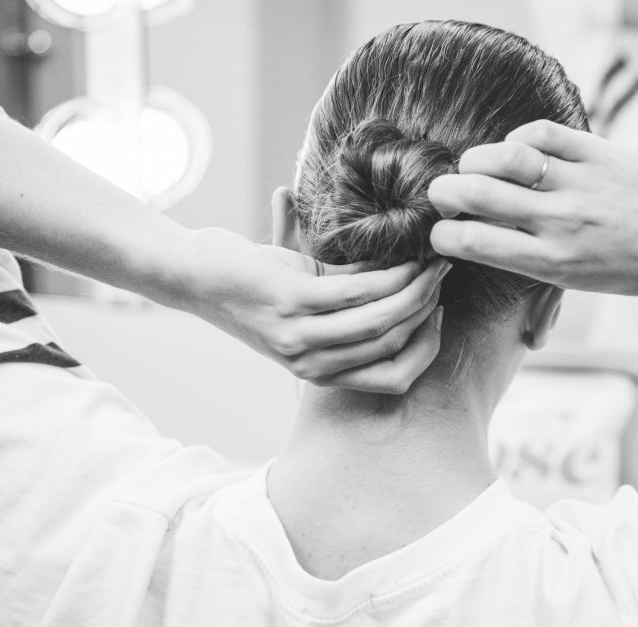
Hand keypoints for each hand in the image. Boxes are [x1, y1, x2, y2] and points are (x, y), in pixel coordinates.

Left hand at [165, 228, 447, 393]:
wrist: (194, 274)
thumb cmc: (251, 284)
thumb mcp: (306, 299)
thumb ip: (347, 292)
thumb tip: (397, 267)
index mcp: (317, 371)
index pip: (393, 378)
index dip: (426, 347)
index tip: (440, 313)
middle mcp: (309, 362)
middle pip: (392, 345)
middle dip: (428, 309)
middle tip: (443, 274)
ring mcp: (299, 335)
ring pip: (380, 321)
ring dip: (415, 290)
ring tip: (431, 263)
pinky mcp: (290, 302)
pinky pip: (356, 292)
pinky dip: (388, 275)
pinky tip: (401, 258)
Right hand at [427, 120, 637, 295]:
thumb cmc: (635, 268)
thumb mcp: (583, 285)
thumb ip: (541, 287)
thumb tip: (527, 338)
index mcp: (552, 261)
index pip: (473, 242)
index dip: (441, 236)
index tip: (441, 234)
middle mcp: (561, 221)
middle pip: (475, 194)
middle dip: (442, 191)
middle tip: (442, 194)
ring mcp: (578, 182)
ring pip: (503, 157)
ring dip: (475, 159)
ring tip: (474, 167)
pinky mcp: (595, 151)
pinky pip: (539, 133)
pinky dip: (517, 138)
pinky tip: (517, 151)